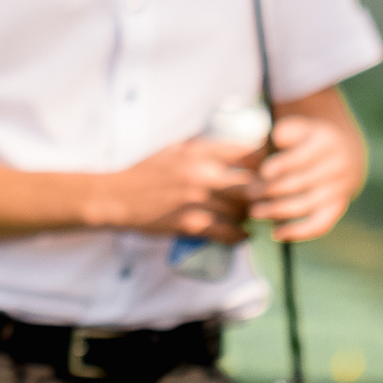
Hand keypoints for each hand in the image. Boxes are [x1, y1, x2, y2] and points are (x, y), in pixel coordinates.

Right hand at [88, 134, 259, 239]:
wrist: (114, 198)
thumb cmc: (143, 173)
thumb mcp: (172, 149)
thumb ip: (201, 148)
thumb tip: (231, 146)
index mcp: (199, 152)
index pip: (248, 152)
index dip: (264, 162)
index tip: (267, 171)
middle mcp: (201, 174)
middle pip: (252, 184)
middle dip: (262, 193)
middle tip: (265, 199)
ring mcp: (197, 201)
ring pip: (242, 211)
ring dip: (250, 216)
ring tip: (252, 218)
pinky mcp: (190, 224)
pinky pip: (227, 233)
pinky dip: (239, 236)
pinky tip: (242, 236)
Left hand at [249, 111, 364, 242]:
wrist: (343, 153)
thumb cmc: (305, 142)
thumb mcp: (293, 132)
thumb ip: (268, 142)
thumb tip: (242, 160)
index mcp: (325, 141)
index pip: (301, 157)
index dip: (281, 166)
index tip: (263, 172)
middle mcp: (337, 166)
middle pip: (300, 182)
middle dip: (270, 190)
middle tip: (248, 194)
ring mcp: (339, 189)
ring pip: (306, 204)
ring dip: (277, 211)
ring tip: (254, 212)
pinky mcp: (338, 207)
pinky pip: (320, 224)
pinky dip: (298, 232)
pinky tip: (276, 234)